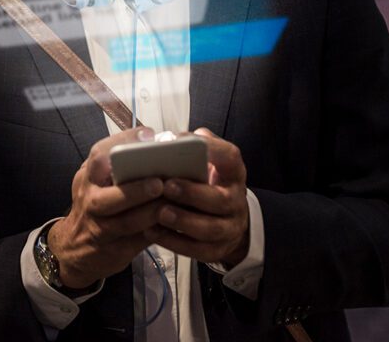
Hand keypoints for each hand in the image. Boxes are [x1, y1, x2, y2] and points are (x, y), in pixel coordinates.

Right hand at [48, 127, 166, 287]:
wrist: (75, 248)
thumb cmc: (95, 205)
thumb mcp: (98, 181)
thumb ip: (119, 166)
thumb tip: (160, 143)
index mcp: (89, 177)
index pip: (100, 155)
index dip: (124, 143)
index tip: (148, 136)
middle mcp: (90, 201)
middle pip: (107, 196)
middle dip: (134, 190)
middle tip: (158, 183)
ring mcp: (100, 228)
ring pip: (124, 223)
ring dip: (149, 213)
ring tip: (170, 204)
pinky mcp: (114, 250)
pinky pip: (137, 242)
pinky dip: (156, 233)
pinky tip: (172, 224)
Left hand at [146, 128, 249, 266]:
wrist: (227, 219)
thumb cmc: (205, 182)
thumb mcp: (206, 162)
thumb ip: (192, 148)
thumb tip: (169, 138)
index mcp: (232, 173)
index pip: (230, 157)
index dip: (212, 150)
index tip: (187, 144)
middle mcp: (236, 200)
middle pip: (220, 199)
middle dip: (192, 193)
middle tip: (167, 186)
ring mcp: (230, 228)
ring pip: (210, 229)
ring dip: (183, 221)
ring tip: (159, 213)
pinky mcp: (218, 249)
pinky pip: (198, 250)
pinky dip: (174, 242)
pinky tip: (152, 231)